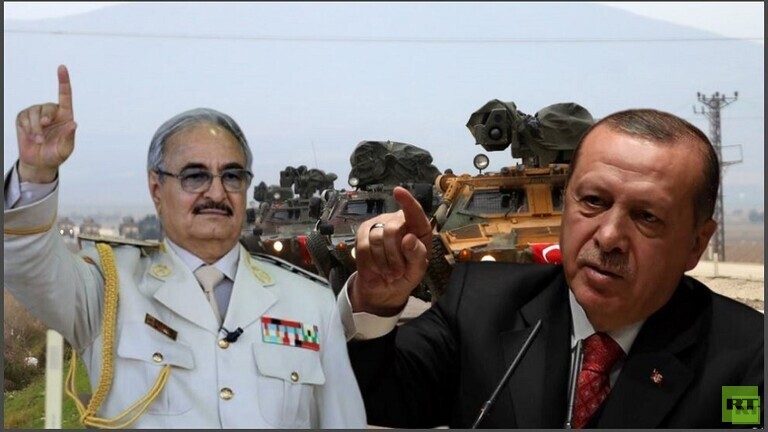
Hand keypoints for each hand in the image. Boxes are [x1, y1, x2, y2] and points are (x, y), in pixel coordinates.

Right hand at [16, 65, 76, 182]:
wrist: (39, 162)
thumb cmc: (56, 154)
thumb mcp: (66, 149)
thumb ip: (69, 137)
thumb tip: (74, 124)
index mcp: (65, 116)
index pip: (65, 96)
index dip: (63, 82)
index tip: (62, 67)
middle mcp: (52, 112)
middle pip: (47, 107)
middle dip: (45, 118)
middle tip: (45, 127)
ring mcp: (37, 114)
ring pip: (34, 112)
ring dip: (35, 128)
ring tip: (38, 140)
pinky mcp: (24, 118)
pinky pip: (24, 118)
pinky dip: (27, 129)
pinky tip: (31, 137)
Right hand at [350, 186, 431, 315]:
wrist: (385, 288)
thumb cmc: (406, 275)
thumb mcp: (418, 270)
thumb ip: (417, 256)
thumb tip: (410, 239)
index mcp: (418, 228)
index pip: (414, 212)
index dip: (407, 202)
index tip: (399, 191)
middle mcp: (398, 222)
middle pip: (392, 229)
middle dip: (395, 255)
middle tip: (398, 272)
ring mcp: (379, 226)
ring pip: (376, 240)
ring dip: (384, 263)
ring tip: (389, 272)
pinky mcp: (362, 235)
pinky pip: (363, 247)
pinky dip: (371, 263)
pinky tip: (377, 269)